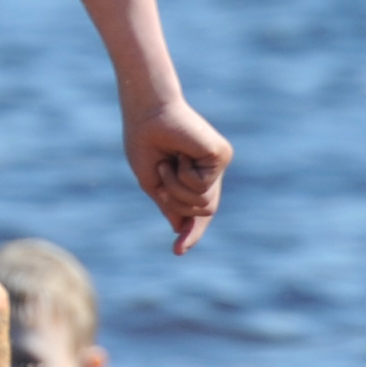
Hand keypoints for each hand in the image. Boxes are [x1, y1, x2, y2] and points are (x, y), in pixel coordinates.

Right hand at [126, 99, 231, 254]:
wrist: (146, 113)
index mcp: (193, 177)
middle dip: (178, 203)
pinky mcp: (221, 156)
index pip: (198, 211)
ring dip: (177, 189)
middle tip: (162, 175)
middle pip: (203, 211)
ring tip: (169, 163)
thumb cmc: (144, 142)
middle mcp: (210, 172)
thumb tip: (181, 227)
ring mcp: (217, 164)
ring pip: (204, 203)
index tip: (177, 252)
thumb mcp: (153, 182)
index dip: (191, 233)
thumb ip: (169, 204)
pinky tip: (180, 156)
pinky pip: (203, 186)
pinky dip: (183, 176)